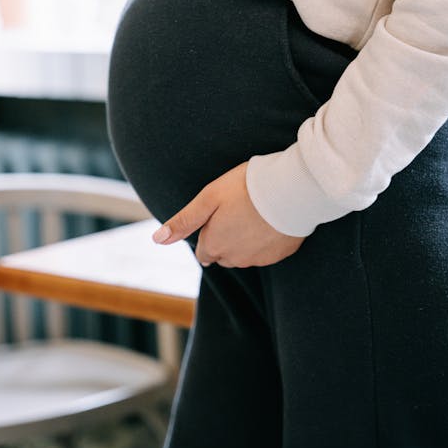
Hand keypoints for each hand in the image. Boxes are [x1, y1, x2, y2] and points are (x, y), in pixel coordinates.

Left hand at [151, 161, 305, 267]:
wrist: (290, 189)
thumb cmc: (246, 188)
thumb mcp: (208, 198)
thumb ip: (183, 221)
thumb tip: (157, 240)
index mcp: (215, 245)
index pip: (204, 252)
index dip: (209, 233)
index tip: (219, 215)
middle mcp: (235, 258)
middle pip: (223, 255)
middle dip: (225, 239)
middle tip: (236, 211)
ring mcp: (259, 259)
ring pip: (244, 256)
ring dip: (244, 241)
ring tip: (253, 214)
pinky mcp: (281, 254)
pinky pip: (267, 252)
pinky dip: (266, 240)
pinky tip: (270, 221)